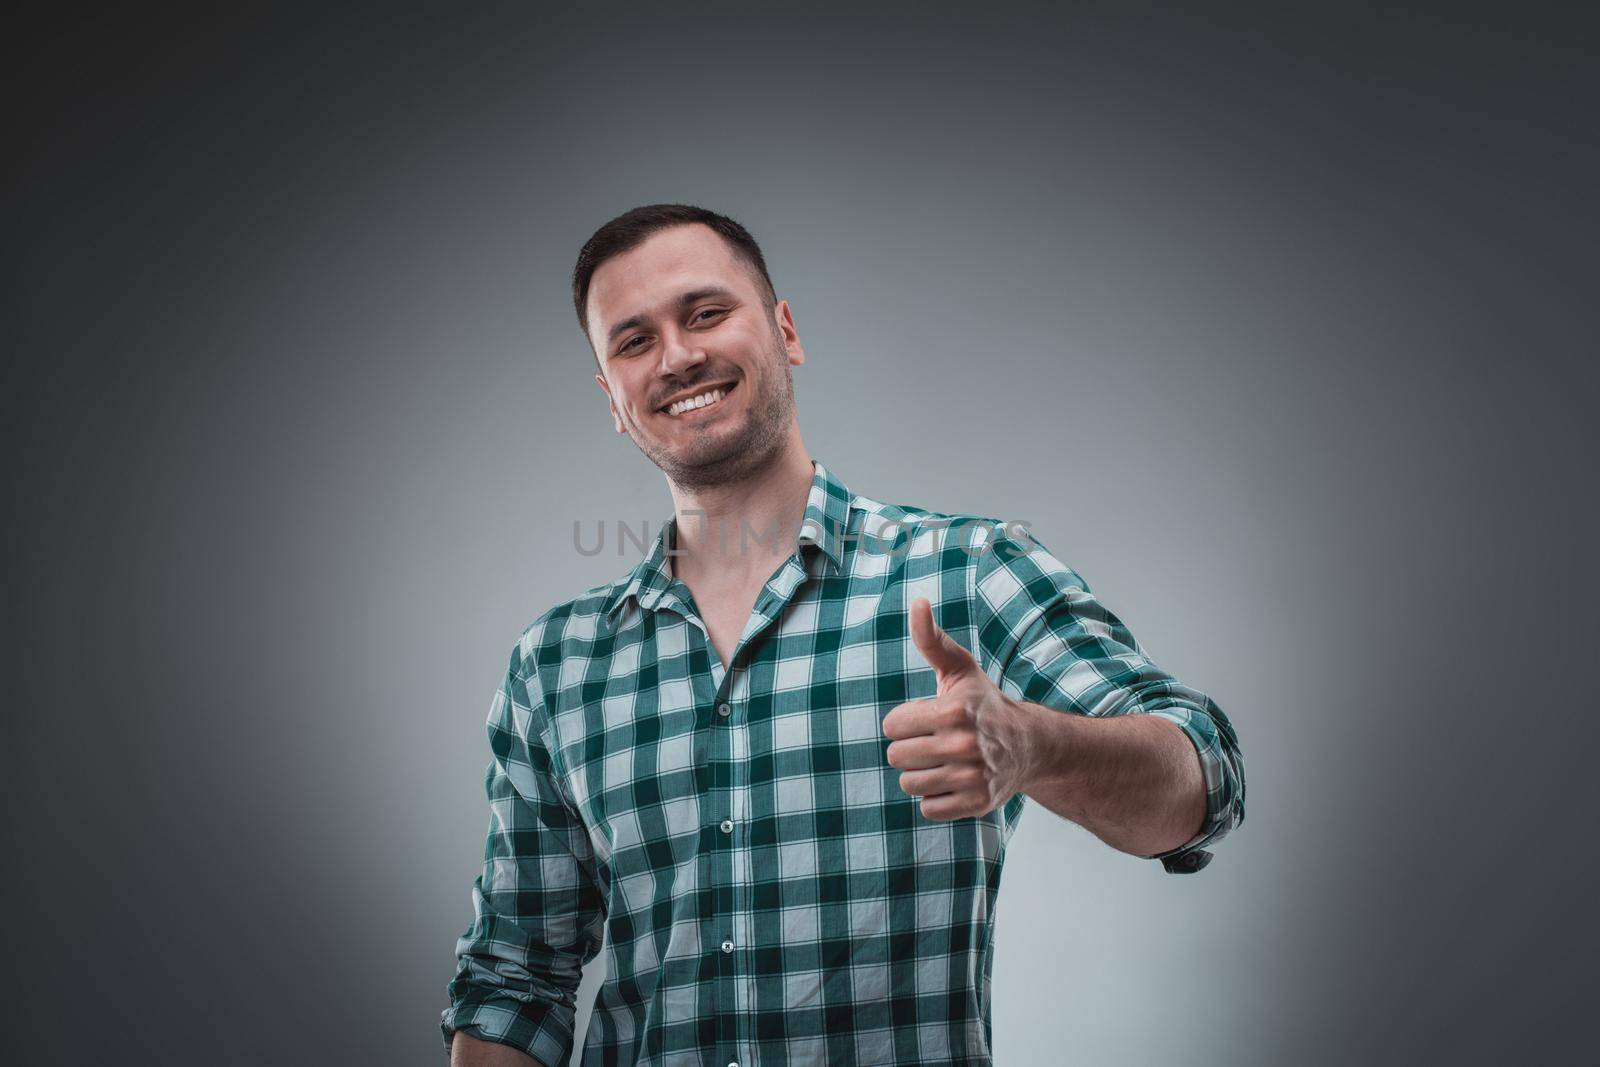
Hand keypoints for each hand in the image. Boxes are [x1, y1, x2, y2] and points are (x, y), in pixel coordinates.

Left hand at [882, 597, 1038, 819]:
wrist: (1029, 745)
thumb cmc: (984, 702)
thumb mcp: (959, 668)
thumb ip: (931, 638)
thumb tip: (917, 602)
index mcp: (954, 710)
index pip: (891, 726)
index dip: (905, 721)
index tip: (927, 718)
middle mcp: (964, 745)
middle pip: (896, 757)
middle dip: (910, 748)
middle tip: (935, 741)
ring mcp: (972, 777)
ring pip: (909, 784)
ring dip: (920, 774)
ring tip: (943, 761)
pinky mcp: (977, 803)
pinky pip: (928, 808)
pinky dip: (936, 797)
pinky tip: (954, 781)